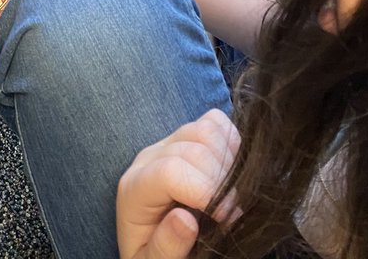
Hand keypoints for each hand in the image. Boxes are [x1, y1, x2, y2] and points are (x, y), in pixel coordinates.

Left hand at [116, 109, 240, 258]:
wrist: (155, 245)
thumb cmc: (156, 254)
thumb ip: (165, 248)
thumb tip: (185, 219)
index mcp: (134, 189)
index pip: (171, 171)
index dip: (205, 190)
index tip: (227, 217)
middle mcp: (149, 158)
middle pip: (192, 149)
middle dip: (221, 181)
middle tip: (233, 213)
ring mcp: (168, 142)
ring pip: (204, 131)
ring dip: (228, 162)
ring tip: (230, 195)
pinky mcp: (187, 136)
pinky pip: (213, 122)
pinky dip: (230, 141)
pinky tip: (231, 172)